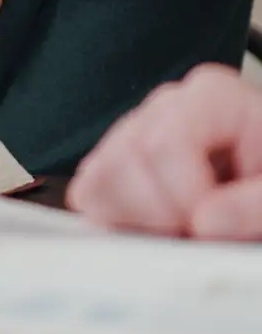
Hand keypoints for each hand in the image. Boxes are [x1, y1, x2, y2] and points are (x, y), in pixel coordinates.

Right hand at [67, 65, 261, 239]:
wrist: (261, 184)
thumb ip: (254, 206)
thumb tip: (206, 220)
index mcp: (214, 99)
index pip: (165, 142)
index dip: (184, 195)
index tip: (210, 225)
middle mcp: (167, 106)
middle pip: (127, 157)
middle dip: (158, 211)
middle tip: (195, 234)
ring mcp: (135, 131)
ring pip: (98, 174)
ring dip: (135, 219)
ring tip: (178, 232)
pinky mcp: (115, 163)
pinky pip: (88, 190)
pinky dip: (114, 220)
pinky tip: (154, 230)